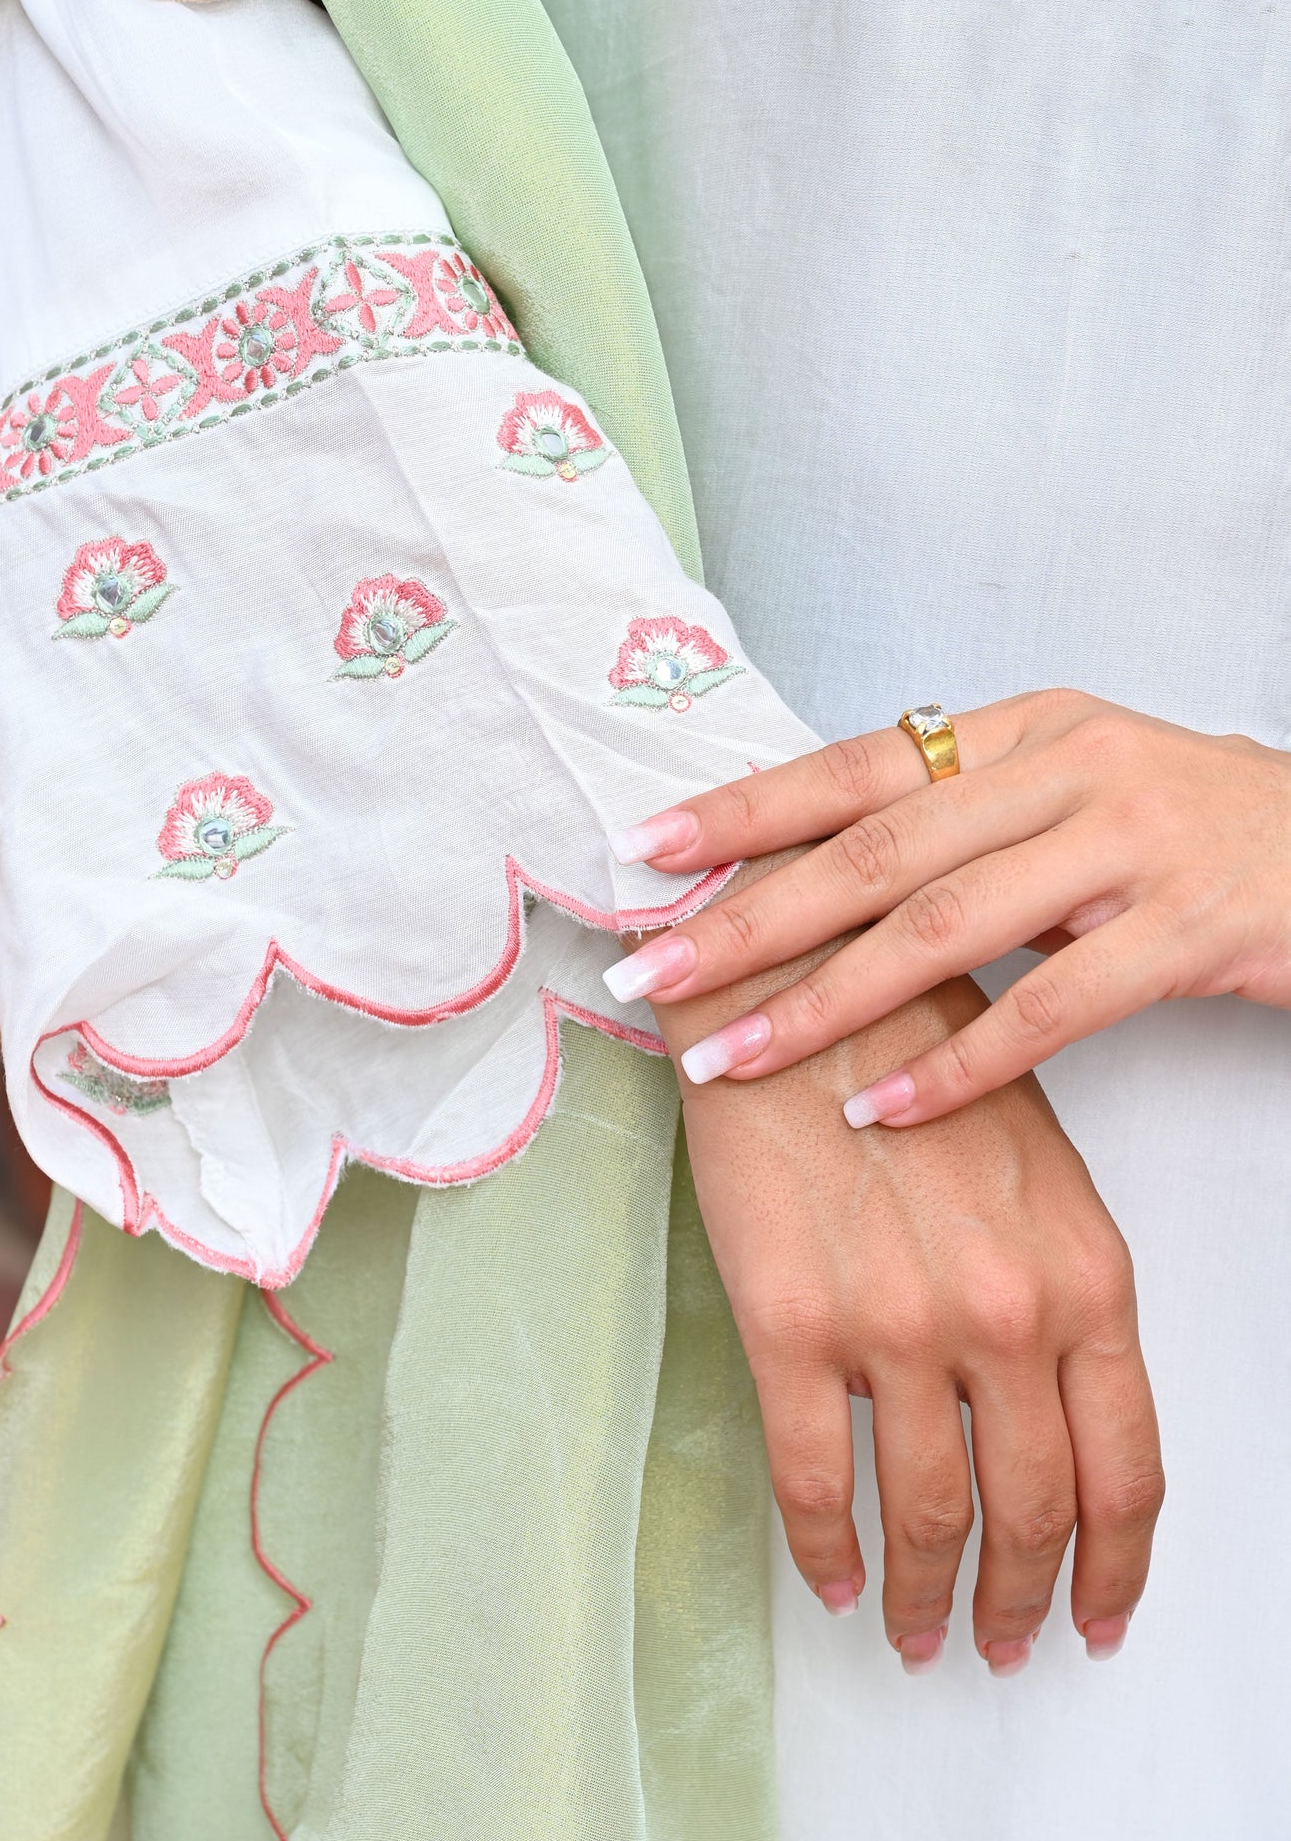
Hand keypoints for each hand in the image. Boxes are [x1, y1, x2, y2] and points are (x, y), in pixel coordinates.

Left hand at [604, 688, 1290, 1123]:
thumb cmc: (1193, 829)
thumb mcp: (1073, 790)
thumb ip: (958, 821)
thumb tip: (807, 870)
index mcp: (1027, 729)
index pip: (857, 765)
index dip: (746, 808)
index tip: (646, 849)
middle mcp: (1070, 768)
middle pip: (878, 847)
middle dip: (752, 917)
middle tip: (651, 970)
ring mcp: (1132, 845)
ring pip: (945, 927)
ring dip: (826, 1002)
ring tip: (734, 1056)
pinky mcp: (1187, 929)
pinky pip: (1050, 1010)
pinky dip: (954, 1065)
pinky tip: (881, 1111)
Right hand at [651, 913, 1163, 1674]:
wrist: (789, 987)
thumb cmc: (912, 1057)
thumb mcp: (1037, 1170)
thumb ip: (1059, 1298)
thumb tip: (1047, 1419)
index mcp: (1086, 1275)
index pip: (1125, 1469)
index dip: (1116, 1568)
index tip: (1100, 1616)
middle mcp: (1007, 1314)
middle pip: (1035, 1512)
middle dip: (1024, 1599)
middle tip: (1005, 1642)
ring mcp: (897, 1327)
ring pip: (929, 1512)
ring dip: (926, 1595)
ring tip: (916, 1632)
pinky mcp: (790, 1326)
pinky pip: (814, 1481)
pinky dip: (826, 1550)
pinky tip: (832, 1579)